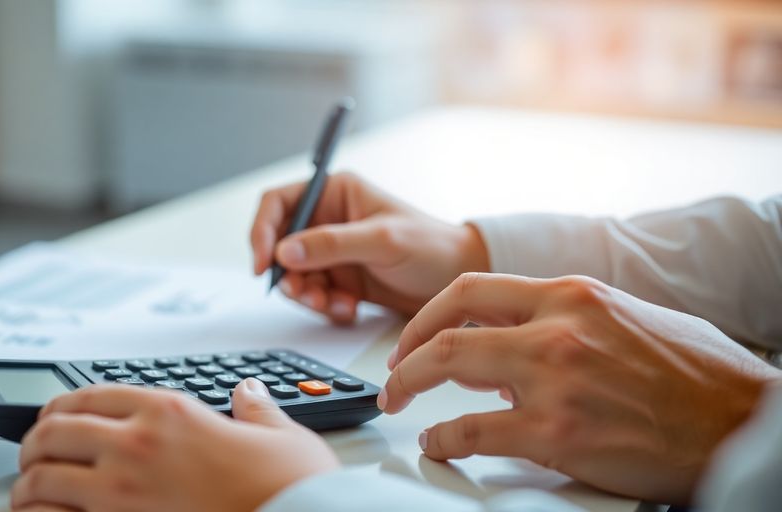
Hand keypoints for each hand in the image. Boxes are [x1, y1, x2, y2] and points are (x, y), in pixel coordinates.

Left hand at [12, 378, 337, 511]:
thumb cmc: (291, 489)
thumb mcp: (283, 436)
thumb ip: (256, 410)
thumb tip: (249, 394)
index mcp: (170, 412)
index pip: (89, 395)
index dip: (62, 406)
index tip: (55, 417)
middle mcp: (136, 446)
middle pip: (53, 431)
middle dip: (35, 443)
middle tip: (35, 453)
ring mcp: (121, 494)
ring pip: (40, 479)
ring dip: (28, 485)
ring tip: (29, 492)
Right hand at [250, 172, 488, 322]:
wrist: (458, 281)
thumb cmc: (431, 247)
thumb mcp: (381, 240)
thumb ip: (331, 244)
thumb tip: (283, 252)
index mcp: (335, 193)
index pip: (277, 204)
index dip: (262, 232)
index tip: (263, 264)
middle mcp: (327, 219)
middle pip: (279, 245)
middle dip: (287, 274)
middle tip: (304, 293)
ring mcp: (332, 251)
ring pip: (293, 274)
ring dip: (306, 294)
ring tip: (331, 304)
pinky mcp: (339, 278)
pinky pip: (312, 294)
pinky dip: (324, 306)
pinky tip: (348, 308)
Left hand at [380, 273, 780, 504]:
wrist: (743, 421)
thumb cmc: (697, 376)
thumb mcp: (626, 322)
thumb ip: (564, 324)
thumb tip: (506, 345)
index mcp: (573, 296)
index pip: (472, 290)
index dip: (428, 315)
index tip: (414, 337)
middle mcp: (558, 329)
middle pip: (448, 329)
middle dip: (406, 354)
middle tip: (393, 376)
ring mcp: (555, 379)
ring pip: (449, 370)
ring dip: (410, 388)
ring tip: (400, 405)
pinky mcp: (558, 432)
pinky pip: (473, 432)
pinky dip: (444, 439)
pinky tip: (439, 444)